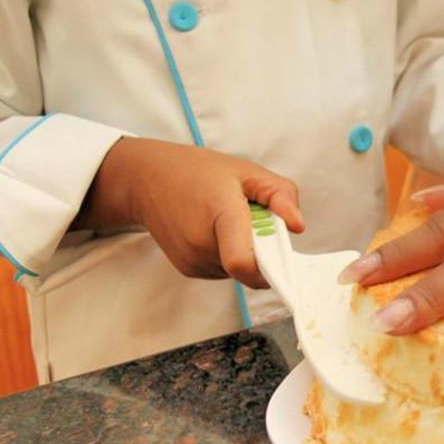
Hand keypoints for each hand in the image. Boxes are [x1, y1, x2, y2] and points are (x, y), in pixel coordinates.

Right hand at [76, 138, 303, 286]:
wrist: (146, 180)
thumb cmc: (198, 172)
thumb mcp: (247, 171)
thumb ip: (280, 194)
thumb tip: (298, 226)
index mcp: (220, 215)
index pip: (242, 263)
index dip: (269, 269)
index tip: (283, 259)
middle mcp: (202, 244)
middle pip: (250, 267)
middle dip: (262, 251)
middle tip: (253, 222)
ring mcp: (192, 261)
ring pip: (238, 272)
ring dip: (245, 253)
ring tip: (229, 222)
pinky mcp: (189, 270)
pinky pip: (224, 271)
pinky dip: (230, 255)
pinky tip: (217, 231)